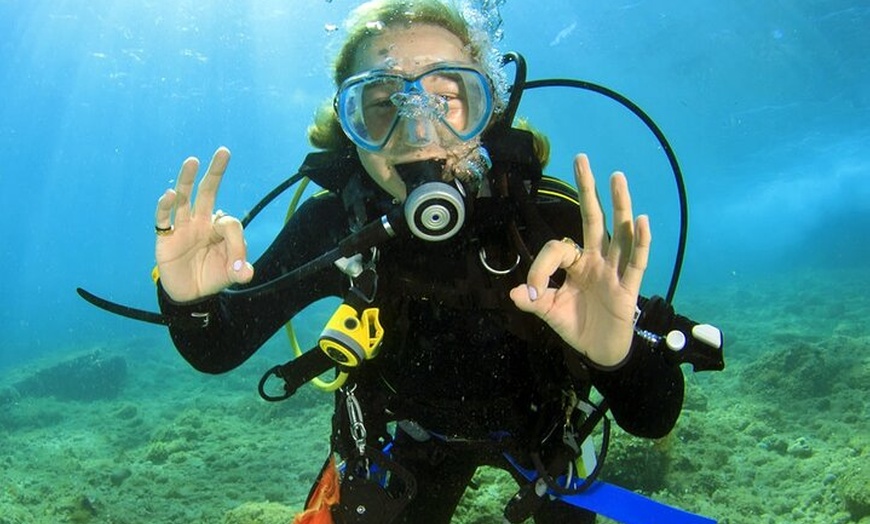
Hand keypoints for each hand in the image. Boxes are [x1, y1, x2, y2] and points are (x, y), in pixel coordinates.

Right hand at [154, 147, 253, 301]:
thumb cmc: (211, 276)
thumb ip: (241, 268)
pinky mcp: (166, 237)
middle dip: (216, 172)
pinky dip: (165, 205)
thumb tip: (246, 272)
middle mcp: (201, 221)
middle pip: (208, 191)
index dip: (236, 240)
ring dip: (186, 179)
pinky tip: (169, 194)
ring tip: (192, 161)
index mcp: (218, 227)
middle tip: (224, 151)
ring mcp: (183, 226)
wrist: (191, 294)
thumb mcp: (232, 273)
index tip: (238, 264)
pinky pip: (163, 218)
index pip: (230, 221)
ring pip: (184, 197)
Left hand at [510, 154, 650, 366]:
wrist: (599, 351)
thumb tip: (514, 294)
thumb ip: (534, 302)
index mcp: (576, 263)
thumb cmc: (577, 326)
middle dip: (586, 189)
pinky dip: (639, 241)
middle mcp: (596, 259)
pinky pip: (636, 261)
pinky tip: (641, 220)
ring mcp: (614, 270)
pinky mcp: (628, 287)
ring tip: (617, 177)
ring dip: (619, 205)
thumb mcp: (549, 313)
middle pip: (592, 218)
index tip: (532, 292)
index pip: (557, 249)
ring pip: (618, 232)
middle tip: (580, 158)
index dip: (540, 267)